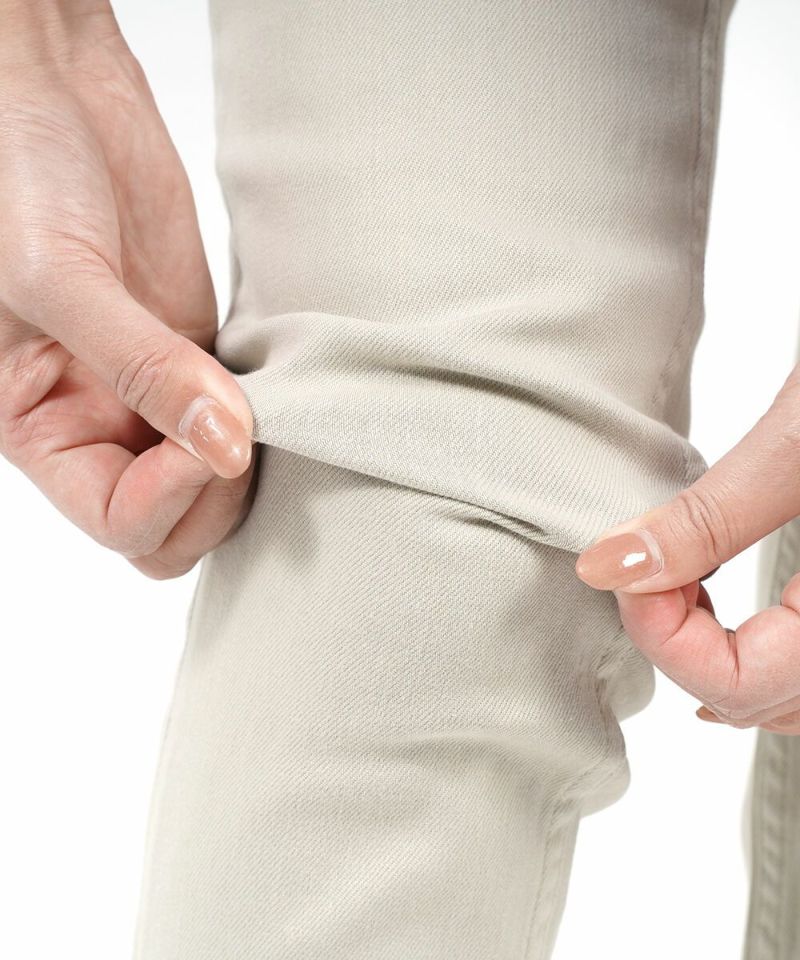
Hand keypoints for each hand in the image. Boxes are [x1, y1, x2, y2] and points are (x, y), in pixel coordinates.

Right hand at [0, 4, 255, 579]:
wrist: (57, 92)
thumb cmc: (19, 173)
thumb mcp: (59, 277)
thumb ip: (140, 368)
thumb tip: (224, 447)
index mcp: (40, 428)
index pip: (117, 520)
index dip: (167, 498)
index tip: (203, 434)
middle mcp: (100, 424)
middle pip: (173, 526)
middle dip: (212, 498)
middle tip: (235, 424)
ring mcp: (157, 392)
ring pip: (216, 483)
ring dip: (247, 465)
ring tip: (257, 402)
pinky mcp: (201, 354)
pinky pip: (243, 418)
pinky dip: (268, 419)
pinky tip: (276, 385)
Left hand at [574, 363, 799, 733]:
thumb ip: (710, 517)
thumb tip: (609, 565)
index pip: (743, 684)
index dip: (663, 637)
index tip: (623, 568)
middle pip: (762, 700)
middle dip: (683, 647)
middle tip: (645, 571)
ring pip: (790, 700)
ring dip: (719, 659)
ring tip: (676, 592)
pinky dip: (762, 656)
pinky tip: (724, 623)